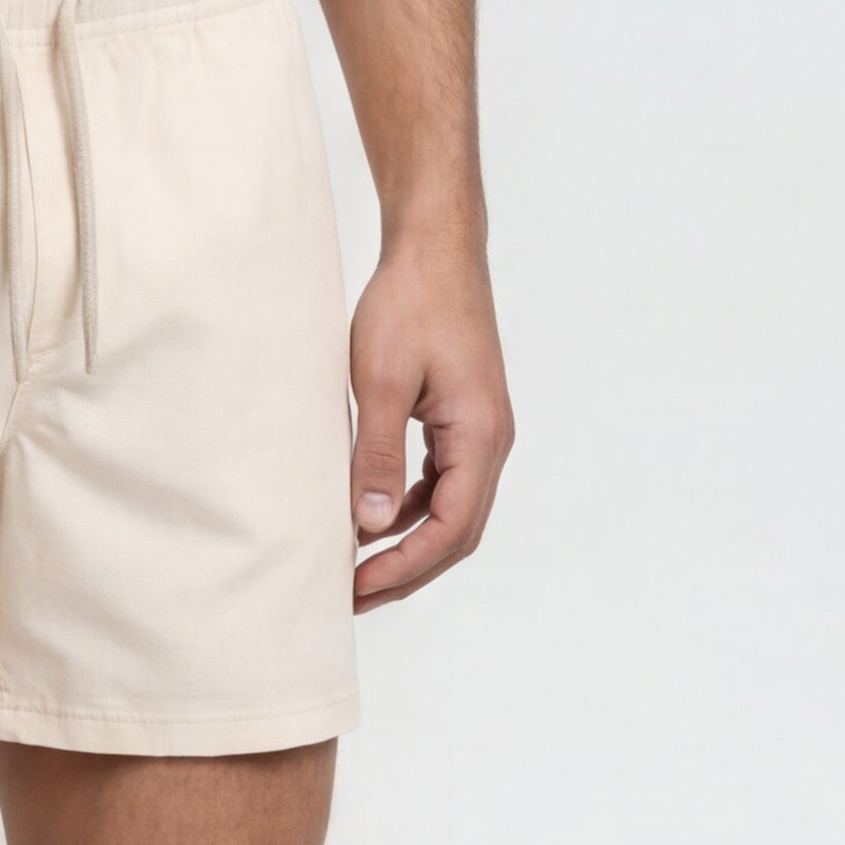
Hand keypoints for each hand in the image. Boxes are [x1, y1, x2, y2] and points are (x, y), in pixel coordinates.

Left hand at [348, 229, 512, 609]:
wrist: (436, 247)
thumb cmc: (410, 303)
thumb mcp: (381, 381)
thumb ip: (376, 455)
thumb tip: (369, 525)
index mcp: (480, 435)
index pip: (450, 528)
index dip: (404, 567)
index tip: (357, 587)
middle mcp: (492, 440)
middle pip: (458, 532)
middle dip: (408, 570)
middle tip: (352, 597)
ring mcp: (481, 430)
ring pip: (452, 510)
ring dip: (410, 544)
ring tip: (359, 571)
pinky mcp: (464, 418)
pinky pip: (443, 482)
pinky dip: (412, 509)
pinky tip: (374, 519)